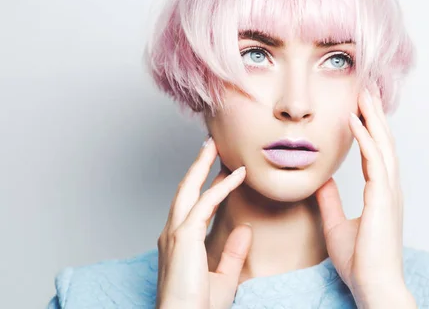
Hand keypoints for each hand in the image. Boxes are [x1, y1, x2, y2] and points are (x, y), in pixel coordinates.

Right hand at [155, 137, 251, 308]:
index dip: (205, 185)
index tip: (220, 169)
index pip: (192, 204)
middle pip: (185, 189)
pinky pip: (205, 203)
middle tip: (211, 145)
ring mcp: (175, 233)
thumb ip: (233, 251)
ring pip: (189, 189)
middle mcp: (173, 233)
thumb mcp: (224, 276)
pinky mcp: (184, 236)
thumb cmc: (198, 306)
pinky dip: (222, 186)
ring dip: (203, 165)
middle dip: (197, 165)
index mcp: (179, 242)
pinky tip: (237, 175)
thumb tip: (246, 229)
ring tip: (216, 146)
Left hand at [315, 86, 416, 308]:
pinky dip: (364, 138)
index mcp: (381, 194)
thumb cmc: (360, 262)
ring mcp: (389, 192)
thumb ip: (330, 201)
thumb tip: (321, 182)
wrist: (373, 285)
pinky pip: (373, 160)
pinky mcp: (382, 198)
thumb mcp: (336, 225)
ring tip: (363, 93)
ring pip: (382, 144)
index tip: (361, 108)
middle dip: (375, 114)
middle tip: (367, 89)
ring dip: (373, 117)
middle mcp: (389, 188)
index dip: (370, 128)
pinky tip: (354, 120)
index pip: (376, 152)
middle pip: (383, 141)